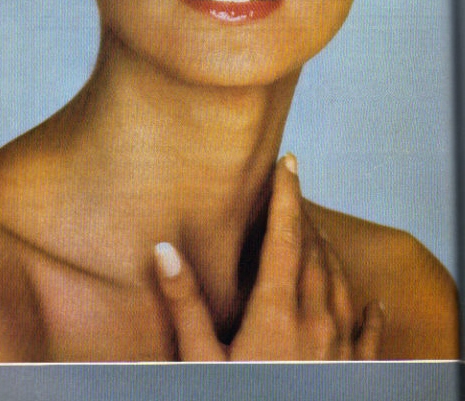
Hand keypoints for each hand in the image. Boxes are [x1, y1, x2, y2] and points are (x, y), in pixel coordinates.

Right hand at [154, 154, 383, 360]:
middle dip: (303, 218)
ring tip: (318, 233)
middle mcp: (316, 322)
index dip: (287, 196)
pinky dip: (369, 311)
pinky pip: (368, 334)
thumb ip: (185, 304)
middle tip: (292, 194)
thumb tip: (165, 250)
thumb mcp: (200, 361)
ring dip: (329, 252)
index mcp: (277, 312)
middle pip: (315, 253)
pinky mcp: (354, 376)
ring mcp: (340, 350)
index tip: (289, 163)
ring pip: (341, 284)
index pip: (286, 238)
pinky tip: (372, 302)